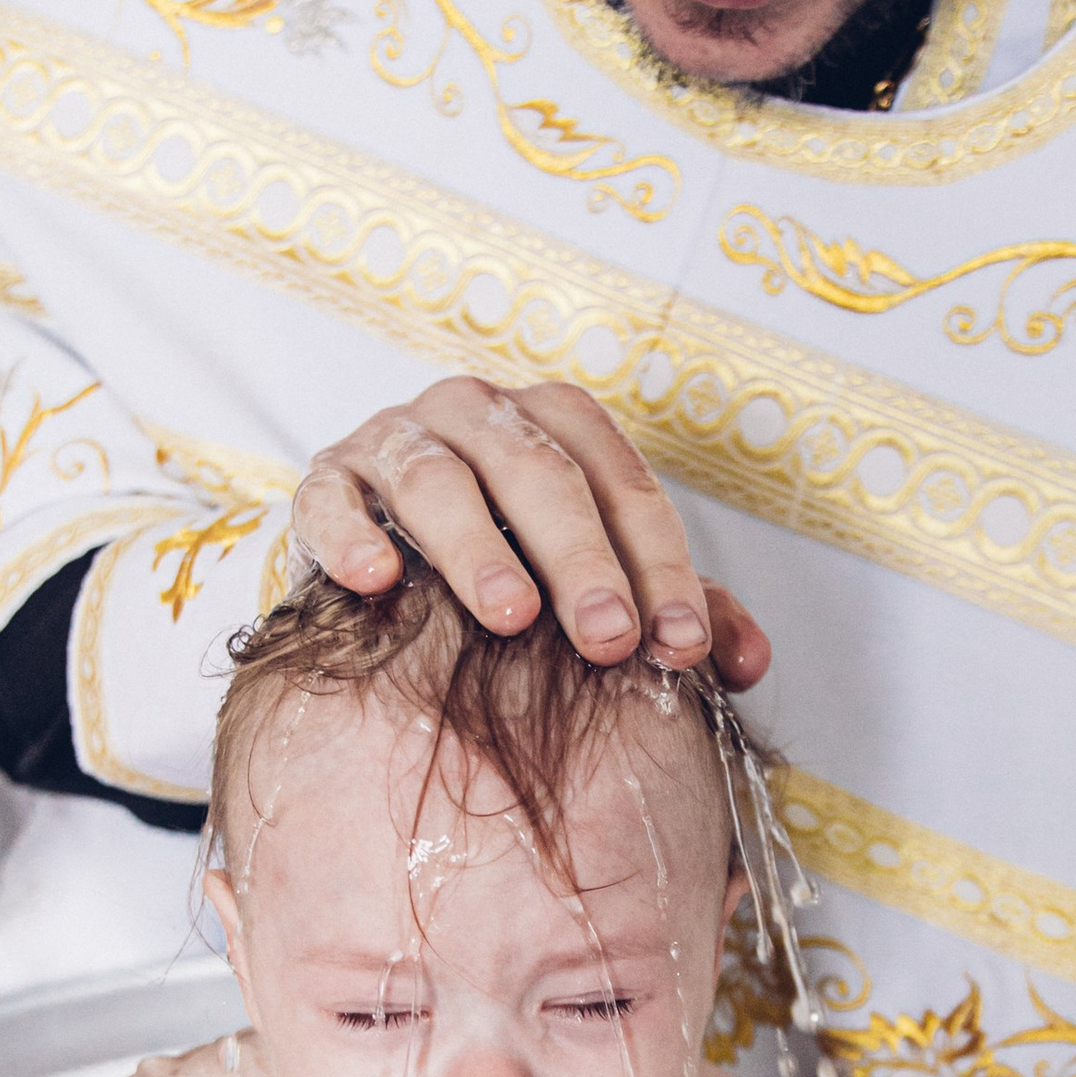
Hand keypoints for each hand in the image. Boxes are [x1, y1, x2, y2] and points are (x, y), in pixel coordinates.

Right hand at [290, 375, 769, 683]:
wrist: (385, 552)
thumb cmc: (513, 562)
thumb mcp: (599, 578)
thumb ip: (675, 611)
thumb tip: (749, 663)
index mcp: (558, 425)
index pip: (624, 486)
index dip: (660, 566)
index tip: (681, 646)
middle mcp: (479, 413)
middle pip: (541, 473)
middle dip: (582, 559)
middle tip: (609, 639)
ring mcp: (396, 438)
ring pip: (440, 478)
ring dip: (476, 547)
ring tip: (508, 615)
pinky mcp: (326, 478)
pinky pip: (332, 498)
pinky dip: (350, 534)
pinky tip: (373, 582)